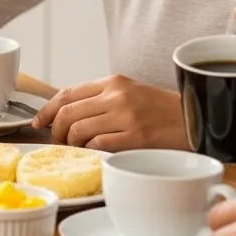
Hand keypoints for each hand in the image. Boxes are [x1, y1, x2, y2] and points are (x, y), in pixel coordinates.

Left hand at [31, 75, 188, 151]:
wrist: (196, 119)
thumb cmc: (163, 111)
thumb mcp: (131, 93)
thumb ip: (102, 99)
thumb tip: (67, 114)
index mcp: (113, 82)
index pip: (68, 93)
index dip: (47, 109)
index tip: (40, 122)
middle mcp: (117, 96)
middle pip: (68, 113)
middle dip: (57, 131)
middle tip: (61, 142)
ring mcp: (126, 116)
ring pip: (78, 130)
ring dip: (73, 144)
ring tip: (80, 149)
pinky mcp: (135, 137)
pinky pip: (98, 146)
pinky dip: (91, 152)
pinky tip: (96, 154)